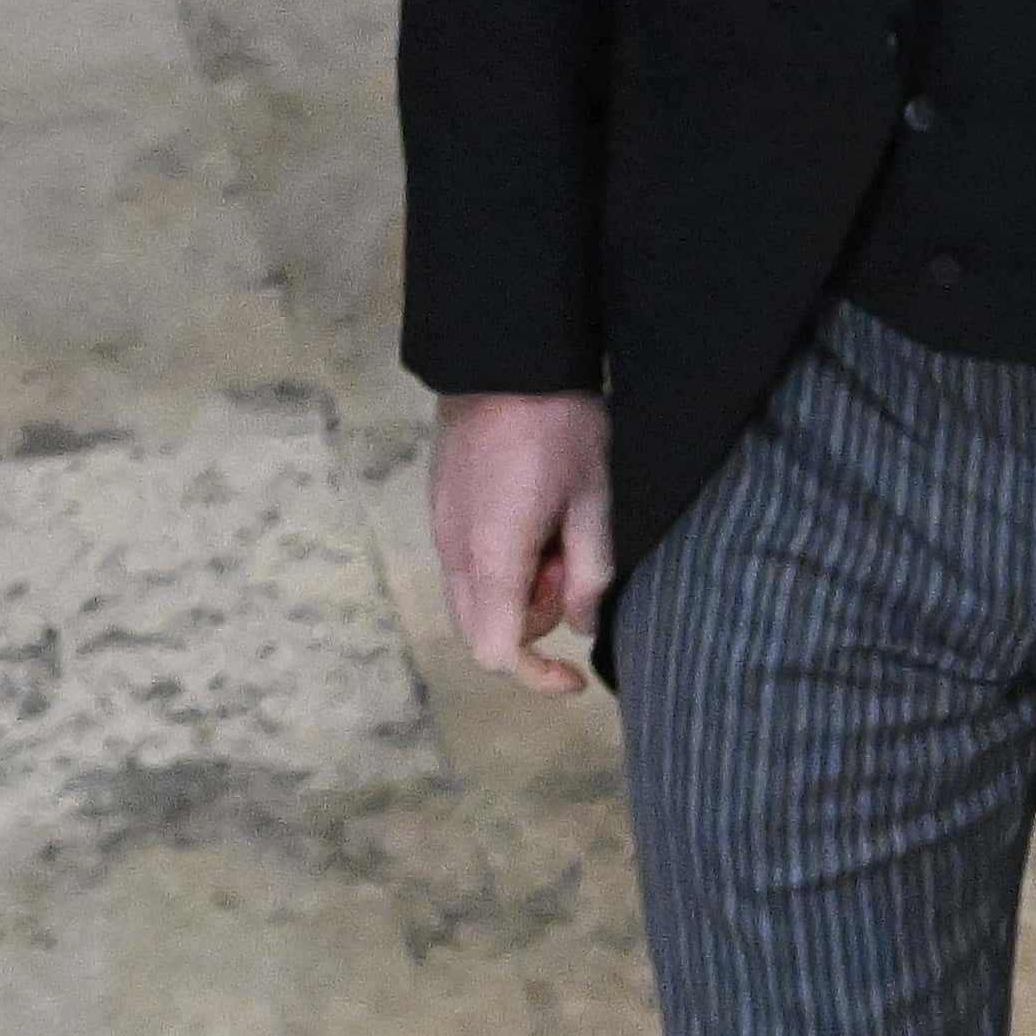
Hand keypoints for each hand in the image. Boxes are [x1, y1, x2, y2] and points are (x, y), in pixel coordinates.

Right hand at [425, 391, 611, 694]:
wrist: (505, 358)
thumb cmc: (557, 424)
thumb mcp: (594, 502)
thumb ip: (590, 573)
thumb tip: (580, 624)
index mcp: (492, 556)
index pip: (497, 652)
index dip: (537, 677)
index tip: (574, 676)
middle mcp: (454, 550)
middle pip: (481, 633)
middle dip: (532, 630)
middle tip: (570, 576)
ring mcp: (440, 528)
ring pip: (473, 600)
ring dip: (519, 595)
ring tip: (556, 541)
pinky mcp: (441, 509)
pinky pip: (468, 566)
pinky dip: (503, 568)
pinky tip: (533, 524)